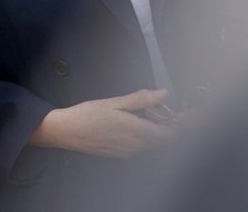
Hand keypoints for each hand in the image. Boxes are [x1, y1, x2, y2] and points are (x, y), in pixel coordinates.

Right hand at [28, 89, 175, 157]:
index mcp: (136, 131)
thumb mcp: (115, 102)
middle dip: (165, 125)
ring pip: (151, 143)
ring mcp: (128, 152)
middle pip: (162, 140)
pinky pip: (139, 146)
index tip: (180, 113)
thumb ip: (141, 99)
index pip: (169, 134)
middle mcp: (135, 146)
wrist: (67, 131)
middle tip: (154, 108)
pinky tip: (128, 123)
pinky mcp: (120, 154)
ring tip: (139, 113)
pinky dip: (142, 135)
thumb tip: (163, 94)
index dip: (178, 124)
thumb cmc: (88, 114)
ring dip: (153, 130)